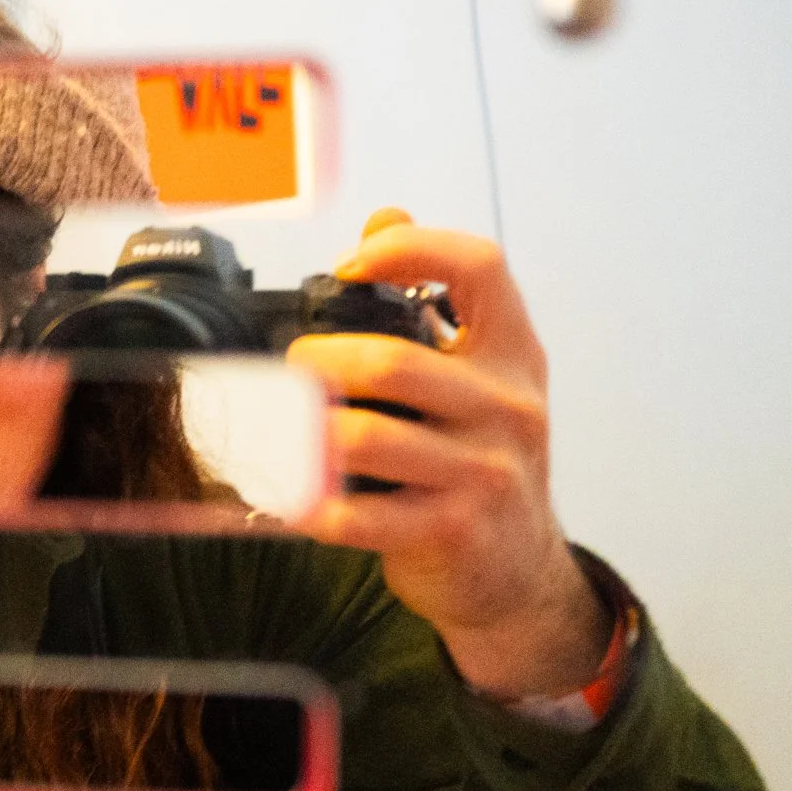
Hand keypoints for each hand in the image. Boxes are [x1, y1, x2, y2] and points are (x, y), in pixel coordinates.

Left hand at [285, 210, 608, 702]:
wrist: (518, 574)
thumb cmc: (483, 464)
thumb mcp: (482, 379)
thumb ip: (437, 301)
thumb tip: (386, 216)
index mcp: (515, 356)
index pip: (480, 270)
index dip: (411, 249)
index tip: (352, 265)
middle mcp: (508, 408)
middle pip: (390, 361)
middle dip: (317, 362)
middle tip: (290, 370)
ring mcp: (483, 474)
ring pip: (362, 438)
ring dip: (298, 434)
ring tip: (273, 430)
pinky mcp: (449, 532)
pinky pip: (353, 513)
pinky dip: (305, 502)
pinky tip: (289, 494)